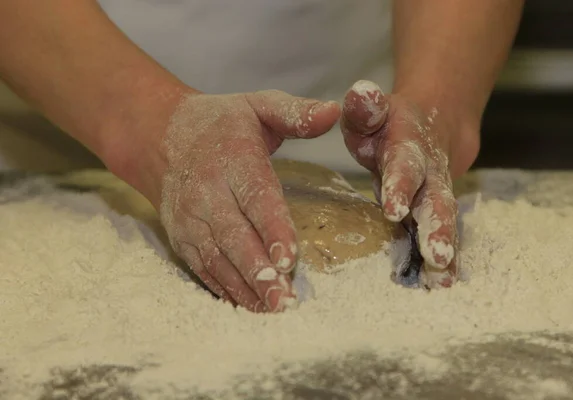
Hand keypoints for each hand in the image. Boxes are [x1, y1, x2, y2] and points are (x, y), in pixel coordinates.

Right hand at [139, 89, 339, 311]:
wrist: (160, 136)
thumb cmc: (221, 123)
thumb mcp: (258, 105)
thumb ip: (295, 112)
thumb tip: (333, 111)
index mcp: (233, 160)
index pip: (256, 198)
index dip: (273, 228)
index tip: (289, 256)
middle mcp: (207, 193)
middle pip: (235, 237)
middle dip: (259, 271)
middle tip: (284, 300)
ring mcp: (191, 219)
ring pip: (218, 259)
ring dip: (244, 288)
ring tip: (271, 311)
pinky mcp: (182, 236)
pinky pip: (203, 267)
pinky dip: (224, 289)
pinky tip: (247, 306)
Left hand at [341, 80, 478, 287]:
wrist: (435, 125)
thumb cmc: (389, 124)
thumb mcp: (373, 110)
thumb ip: (365, 107)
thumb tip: (359, 93)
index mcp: (408, 146)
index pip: (404, 165)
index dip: (400, 186)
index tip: (395, 209)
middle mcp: (429, 173)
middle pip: (436, 199)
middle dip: (436, 227)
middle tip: (436, 255)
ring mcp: (438, 194)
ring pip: (444, 221)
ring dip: (445, 248)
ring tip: (443, 278)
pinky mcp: (439, 211)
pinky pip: (443, 233)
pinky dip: (445, 258)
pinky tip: (442, 282)